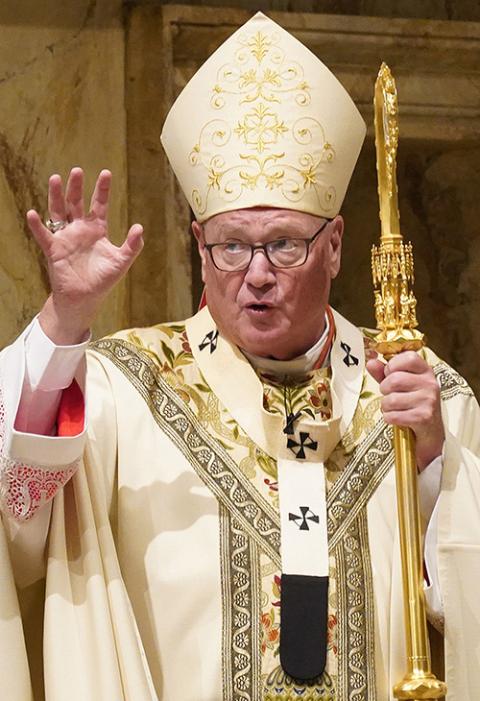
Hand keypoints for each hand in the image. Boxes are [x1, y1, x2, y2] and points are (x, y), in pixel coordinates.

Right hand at [27, 167, 143, 343]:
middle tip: (77, 170)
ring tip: (56, 179)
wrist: (85, 298)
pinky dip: (37, 225)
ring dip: (56, 196)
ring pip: (59, 212)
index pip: (99, 204)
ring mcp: (65, 238)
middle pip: (76, 203)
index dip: (102, 189)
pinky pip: (44, 235)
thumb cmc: (102, 279)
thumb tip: (139, 227)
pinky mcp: (54, 249)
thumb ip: (132, 246)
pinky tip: (33, 214)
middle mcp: (79, 229)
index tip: (106, 173)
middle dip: (76, 187)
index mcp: (97, 230)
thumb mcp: (121, 262)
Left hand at [367, 351, 444, 470]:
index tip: (391, 375)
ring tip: (395, 409)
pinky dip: (389, 419)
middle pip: (394, 380)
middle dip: (385, 390)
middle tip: (391, 396)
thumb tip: (371, 362)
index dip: (392, 366)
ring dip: (386, 407)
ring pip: (391, 399)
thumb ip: (384, 373)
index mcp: (426, 371)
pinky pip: (393, 415)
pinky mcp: (424, 418)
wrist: (430, 434)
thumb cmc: (412, 405)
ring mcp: (428, 401)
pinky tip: (398, 419)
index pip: (408, 357)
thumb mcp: (400, 386)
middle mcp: (430, 383)